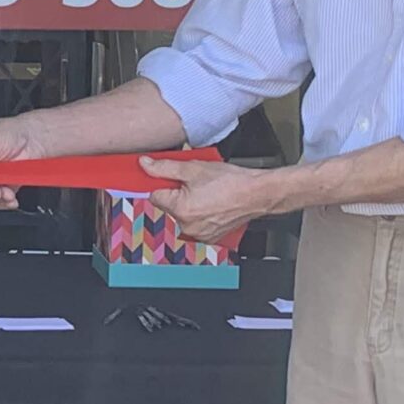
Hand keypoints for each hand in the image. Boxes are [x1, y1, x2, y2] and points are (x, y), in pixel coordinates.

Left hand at [142, 156, 276, 246]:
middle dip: (176, 195)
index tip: (171, 179)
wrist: (258, 193)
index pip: (154, 196)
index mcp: (180, 210)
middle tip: (194, 184)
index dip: (162, 184)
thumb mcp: (193, 168)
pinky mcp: (210, 238)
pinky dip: (199, 215)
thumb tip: (145, 165)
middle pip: (168, 207)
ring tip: (205, 194)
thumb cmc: (231, 182)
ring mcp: (199, 234)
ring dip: (188, 206)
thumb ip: (164, 167)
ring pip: (181, 216)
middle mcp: (187, 226)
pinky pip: (195, 225)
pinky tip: (211, 204)